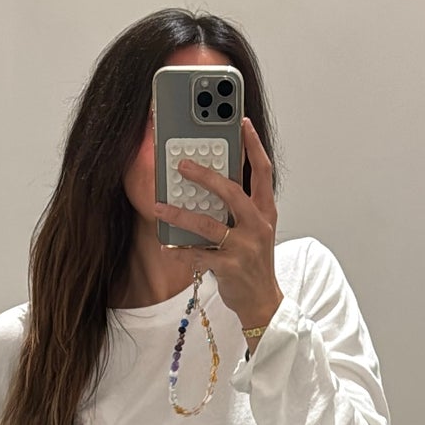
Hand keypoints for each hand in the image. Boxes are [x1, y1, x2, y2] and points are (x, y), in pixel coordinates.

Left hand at [163, 116, 281, 329]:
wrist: (263, 302)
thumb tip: (210, 182)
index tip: (242, 123)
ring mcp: (245, 247)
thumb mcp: (254, 230)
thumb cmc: (253, 262)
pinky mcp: (231, 268)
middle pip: (232, 192)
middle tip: (183, 164)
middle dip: (206, 176)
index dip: (253, 146)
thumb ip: (239, 207)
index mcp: (265, 211)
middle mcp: (258, 225)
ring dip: (181, 215)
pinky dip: (180, 250)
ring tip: (159, 206)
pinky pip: (199, 255)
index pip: (263, 171)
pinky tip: (166, 246)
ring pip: (209, 225)